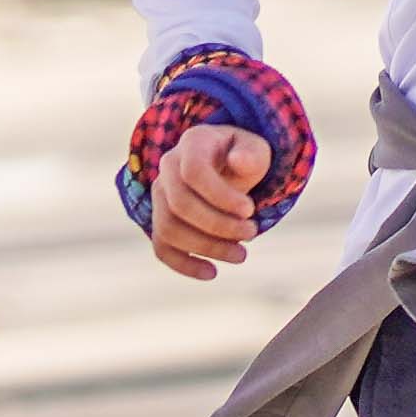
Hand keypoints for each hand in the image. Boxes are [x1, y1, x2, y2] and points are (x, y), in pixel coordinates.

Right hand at [147, 127, 272, 283]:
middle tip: (252, 233)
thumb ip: (251, 155)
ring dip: (206, 247)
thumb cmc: (243, 157)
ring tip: (241, 254)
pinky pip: (161, 247)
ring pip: (168, 228)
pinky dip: (183, 264)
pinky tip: (211, 273)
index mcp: (191, 144)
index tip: (250, 211)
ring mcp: (160, 195)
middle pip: (179, 204)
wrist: (227, 165)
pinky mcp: (161, 221)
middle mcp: (168, 168)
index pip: (193, 172)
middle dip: (218, 225)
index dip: (220, 196)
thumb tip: (239, 162)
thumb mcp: (255, 149)